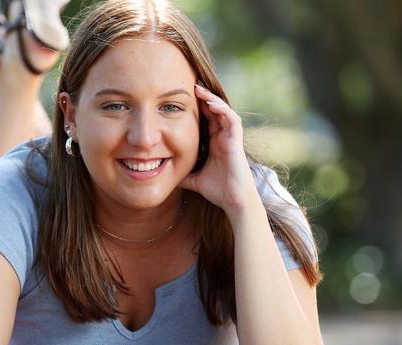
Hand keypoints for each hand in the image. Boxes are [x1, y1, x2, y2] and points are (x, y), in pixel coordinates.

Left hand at [180, 84, 258, 213]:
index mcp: (215, 143)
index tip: (183, 98)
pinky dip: (223, 110)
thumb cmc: (218, 191)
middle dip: (204, 97)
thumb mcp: (194, 180)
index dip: (198, 107)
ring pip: (224, 111)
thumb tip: (164, 178)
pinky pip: (232, 120)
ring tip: (199, 90)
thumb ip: (183, 176)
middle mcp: (223, 138)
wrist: (233, 201)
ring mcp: (231, 139)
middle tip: (191, 85)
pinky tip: (212, 104)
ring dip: (213, 99)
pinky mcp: (236, 142)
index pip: (207, 119)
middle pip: (215, 111)